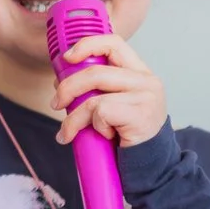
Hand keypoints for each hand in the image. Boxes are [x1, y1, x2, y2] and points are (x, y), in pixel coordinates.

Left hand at [52, 33, 169, 147]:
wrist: (153, 165)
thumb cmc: (130, 135)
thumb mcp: (116, 104)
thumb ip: (98, 88)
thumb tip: (61, 81)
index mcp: (139, 72)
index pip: (113, 43)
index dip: (87, 45)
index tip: (67, 58)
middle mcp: (146, 81)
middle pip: (95, 72)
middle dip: (67, 88)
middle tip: (56, 104)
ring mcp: (145, 97)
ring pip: (94, 98)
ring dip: (74, 117)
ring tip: (68, 132)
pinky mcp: (140, 115)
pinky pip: (101, 113)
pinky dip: (95, 127)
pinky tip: (103, 136)